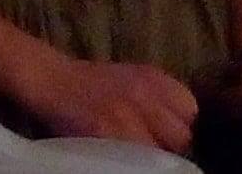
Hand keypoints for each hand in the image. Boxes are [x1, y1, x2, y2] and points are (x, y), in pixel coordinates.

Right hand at [18, 55, 198, 151]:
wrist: (51, 78)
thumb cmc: (92, 83)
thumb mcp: (132, 78)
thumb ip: (159, 99)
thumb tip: (182, 130)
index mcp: (153, 77)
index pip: (190, 111)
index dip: (182, 128)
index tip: (170, 138)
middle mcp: (143, 92)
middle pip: (180, 135)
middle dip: (171, 148)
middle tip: (155, 153)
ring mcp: (124, 113)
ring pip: (158, 152)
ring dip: (151, 160)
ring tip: (136, 159)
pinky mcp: (104, 131)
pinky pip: (132, 159)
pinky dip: (130, 163)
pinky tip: (120, 159)